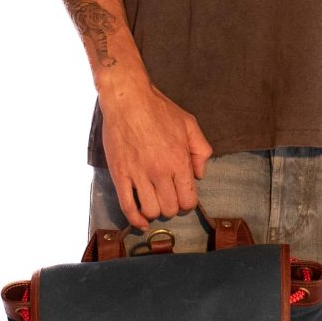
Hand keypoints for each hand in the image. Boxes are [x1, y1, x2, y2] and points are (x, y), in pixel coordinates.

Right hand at [99, 77, 213, 227]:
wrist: (128, 100)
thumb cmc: (159, 109)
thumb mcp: (190, 124)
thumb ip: (201, 150)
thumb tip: (200, 174)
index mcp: (179, 162)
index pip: (188, 200)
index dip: (187, 203)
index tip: (183, 198)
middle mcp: (160, 172)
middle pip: (170, 209)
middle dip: (171, 207)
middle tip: (168, 197)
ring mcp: (139, 175)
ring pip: (150, 211)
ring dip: (154, 211)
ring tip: (154, 202)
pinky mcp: (120, 175)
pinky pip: (127, 206)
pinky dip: (134, 219)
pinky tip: (140, 220)